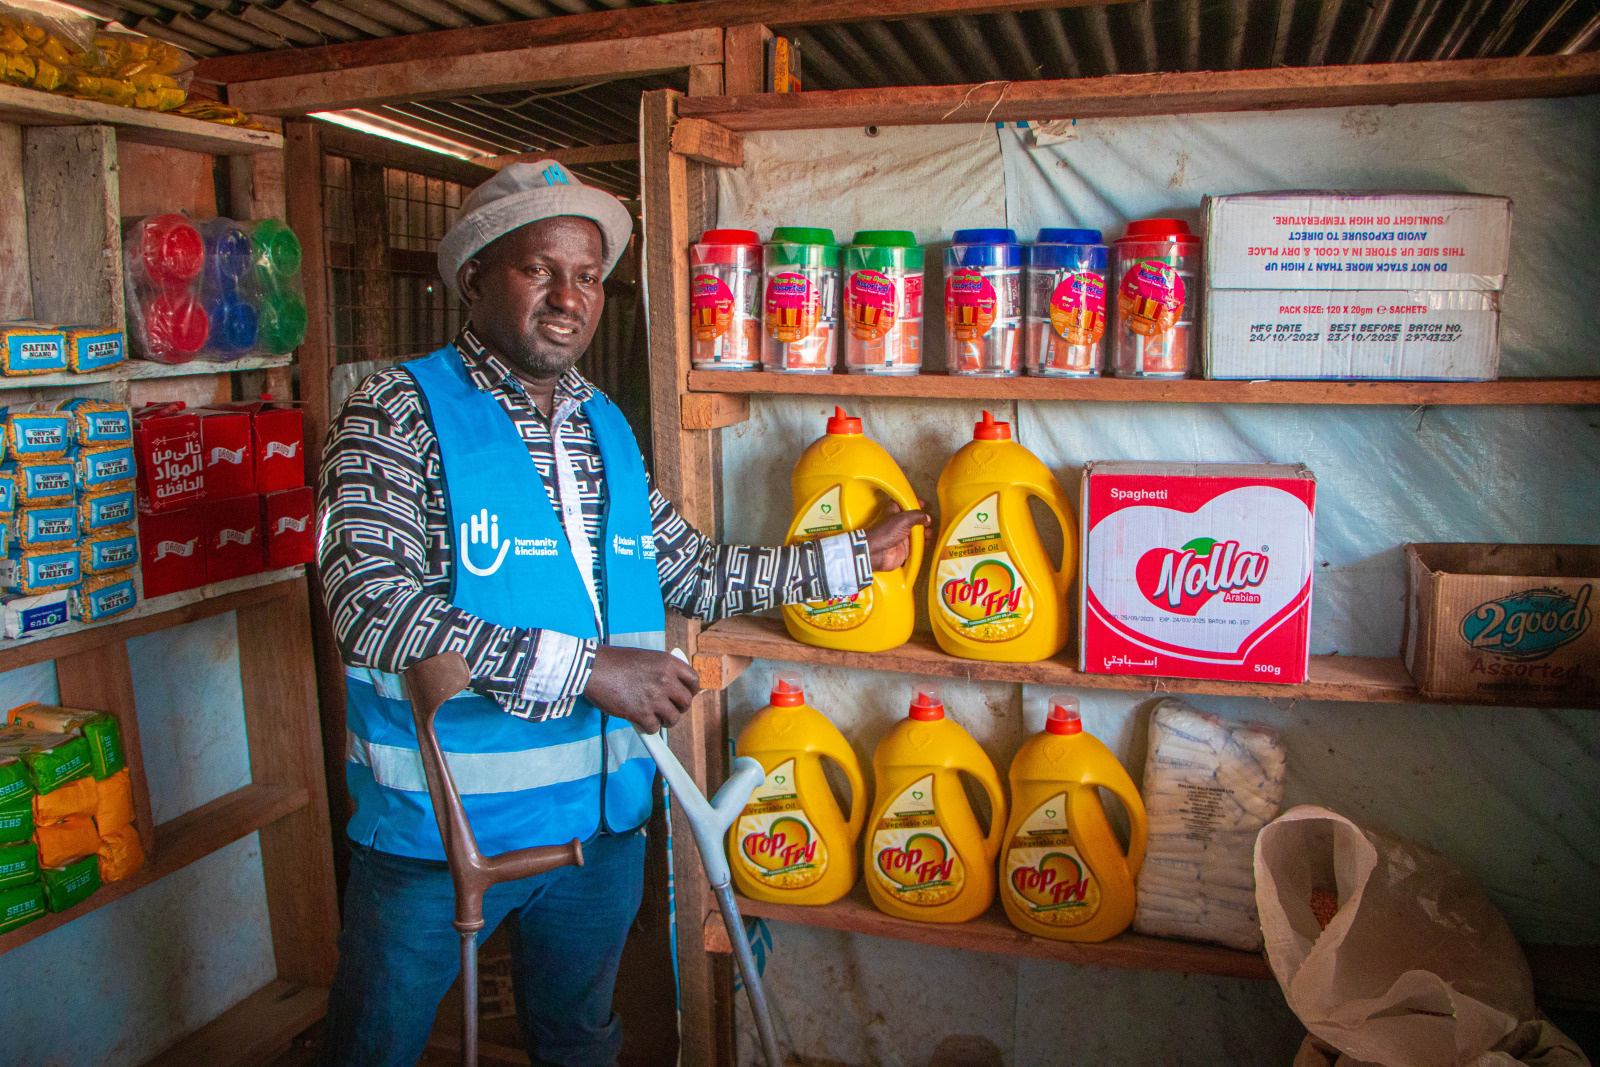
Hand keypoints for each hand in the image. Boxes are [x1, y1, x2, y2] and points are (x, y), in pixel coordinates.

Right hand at [584, 645, 699, 733]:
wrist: (593, 669)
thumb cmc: (615, 663)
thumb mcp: (646, 657)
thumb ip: (663, 670)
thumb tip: (674, 686)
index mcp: (668, 663)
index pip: (693, 680)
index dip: (691, 691)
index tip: (685, 696)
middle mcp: (665, 680)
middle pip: (686, 702)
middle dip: (678, 709)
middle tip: (667, 709)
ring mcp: (654, 697)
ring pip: (673, 718)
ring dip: (665, 720)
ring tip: (654, 716)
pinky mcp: (641, 713)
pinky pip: (654, 728)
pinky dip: (648, 728)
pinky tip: (639, 720)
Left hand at [863, 500, 930, 571]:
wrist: (877, 552)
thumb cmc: (884, 533)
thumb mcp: (904, 519)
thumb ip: (917, 516)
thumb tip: (926, 517)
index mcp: (894, 512)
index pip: (904, 504)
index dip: (913, 503)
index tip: (922, 504)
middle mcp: (898, 523)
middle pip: (913, 519)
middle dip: (922, 520)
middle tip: (927, 521)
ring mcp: (901, 536)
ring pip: (916, 532)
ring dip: (924, 532)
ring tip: (928, 533)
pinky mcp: (904, 548)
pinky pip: (916, 545)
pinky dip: (923, 543)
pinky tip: (927, 542)